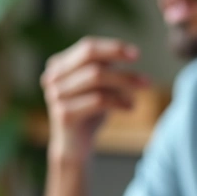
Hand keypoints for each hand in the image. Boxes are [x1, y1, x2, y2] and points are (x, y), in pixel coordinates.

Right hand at [41, 37, 148, 161]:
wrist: (74, 148)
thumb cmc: (89, 113)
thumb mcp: (97, 86)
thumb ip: (105, 68)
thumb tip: (128, 53)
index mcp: (58, 65)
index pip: (87, 47)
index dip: (112, 47)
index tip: (136, 54)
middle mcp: (52, 77)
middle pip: (90, 58)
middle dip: (118, 59)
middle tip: (141, 66)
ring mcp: (55, 95)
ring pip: (96, 77)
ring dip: (124, 81)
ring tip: (144, 89)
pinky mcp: (64, 113)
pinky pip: (98, 99)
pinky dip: (119, 101)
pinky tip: (131, 107)